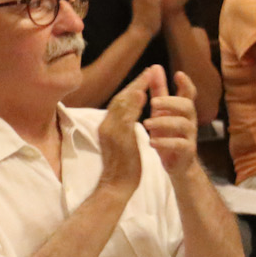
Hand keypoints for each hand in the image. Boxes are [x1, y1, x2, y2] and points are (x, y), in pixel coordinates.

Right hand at [97, 70, 151, 201]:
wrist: (115, 186)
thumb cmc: (122, 167)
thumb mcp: (123, 142)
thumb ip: (125, 127)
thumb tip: (130, 114)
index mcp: (108, 126)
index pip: (119, 102)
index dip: (132, 89)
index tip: (144, 78)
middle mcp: (106, 126)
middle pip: (119, 99)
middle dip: (135, 84)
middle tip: (149, 70)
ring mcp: (111, 131)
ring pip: (121, 104)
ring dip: (135, 88)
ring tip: (147, 76)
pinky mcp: (118, 138)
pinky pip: (125, 117)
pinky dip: (133, 104)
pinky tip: (142, 95)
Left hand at [141, 68, 199, 176]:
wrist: (176, 164)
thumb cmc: (167, 133)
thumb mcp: (160, 111)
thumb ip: (159, 90)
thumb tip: (155, 66)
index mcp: (182, 109)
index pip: (189, 93)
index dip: (186, 83)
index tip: (178, 74)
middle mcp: (189, 120)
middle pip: (187, 106)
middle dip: (171, 102)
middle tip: (153, 102)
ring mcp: (190, 136)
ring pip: (182, 125)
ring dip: (163, 122)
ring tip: (145, 123)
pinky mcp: (187, 151)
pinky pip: (180, 145)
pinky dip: (165, 142)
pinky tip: (151, 141)